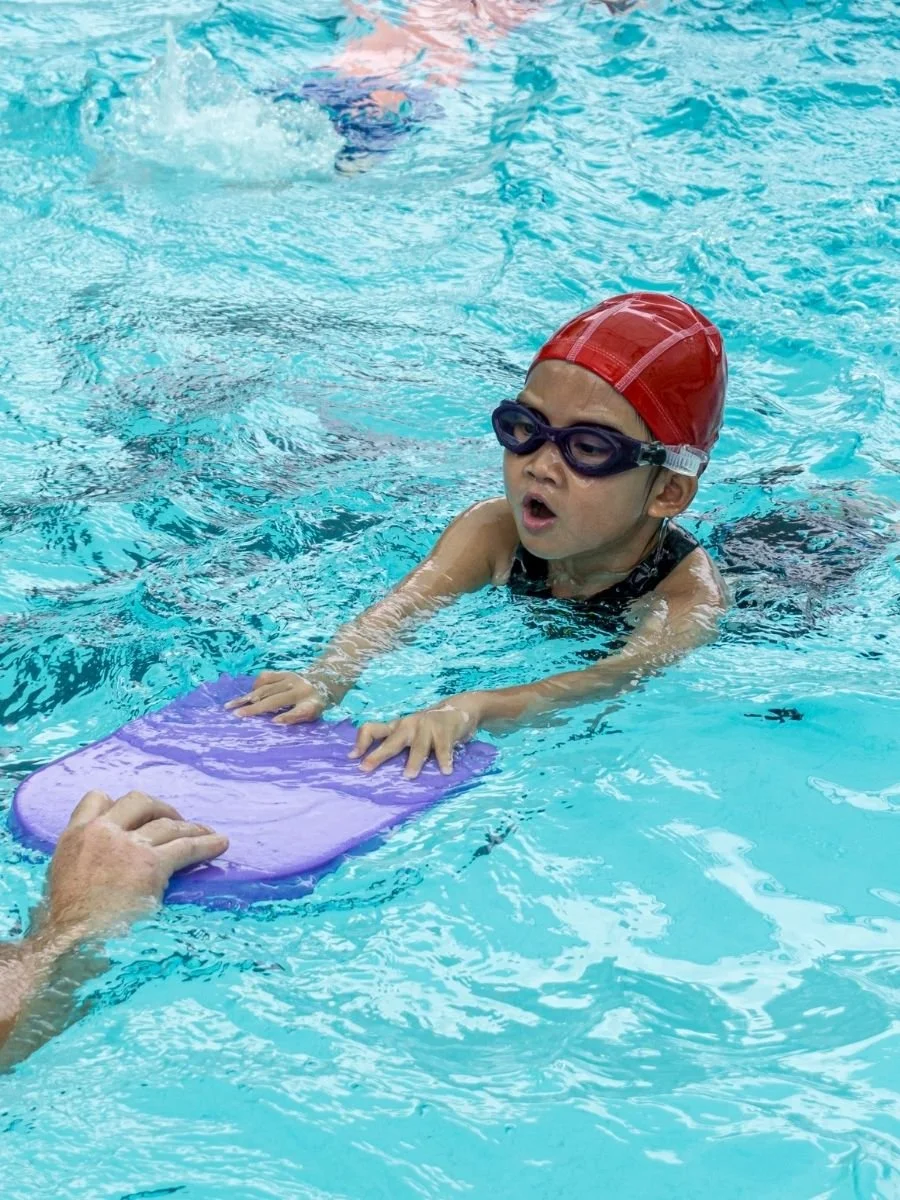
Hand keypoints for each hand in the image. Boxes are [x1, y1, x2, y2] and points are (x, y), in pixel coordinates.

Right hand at [42, 790, 227, 937]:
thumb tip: (103, 867)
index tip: (135, 815)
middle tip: (173, 820)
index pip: (96, 799)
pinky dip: (207, 844)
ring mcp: (128, 846)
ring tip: (205, 832)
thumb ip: (83, 861)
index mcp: (73, 836)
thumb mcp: (63, 880)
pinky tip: (220, 844)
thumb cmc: (67, 924)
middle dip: (159, 808)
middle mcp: (101, 832)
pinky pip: (186, 847)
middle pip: (138, 801)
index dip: (118, 803)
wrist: (74, 942)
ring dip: (189, 826)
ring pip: (167, 823)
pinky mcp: (151, 864)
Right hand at [225, 670, 330, 724]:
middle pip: (274, 700)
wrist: (323, 683)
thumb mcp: (313, 715)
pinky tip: (245, 696)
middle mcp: (300, 688)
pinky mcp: (284, 672)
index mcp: (311, 703)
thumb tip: (276, 722)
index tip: (274, 722)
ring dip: (247, 697)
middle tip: (237, 715)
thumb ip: (298, 717)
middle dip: (255, 708)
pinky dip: (254, 686)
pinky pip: (265, 677)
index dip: (287, 717)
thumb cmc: (314, 705)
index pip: (299, 711)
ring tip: (231, 705)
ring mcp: (290, 678)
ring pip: (265, 688)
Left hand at [349, 693, 484, 778]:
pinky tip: (445, 770)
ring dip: (414, 760)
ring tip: (408, 775)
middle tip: (366, 768)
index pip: (372, 729)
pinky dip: (444, 760)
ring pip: (418, 746)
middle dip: (378, 755)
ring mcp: (427, 727)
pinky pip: (444, 748)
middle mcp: (409, 725)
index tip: (352, 758)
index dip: (361, 742)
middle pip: (391, 741)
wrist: (459, 709)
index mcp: (397, 727)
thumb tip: (372, 766)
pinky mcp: (445, 731)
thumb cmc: (429, 728)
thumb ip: (395, 745)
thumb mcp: (409, 732)